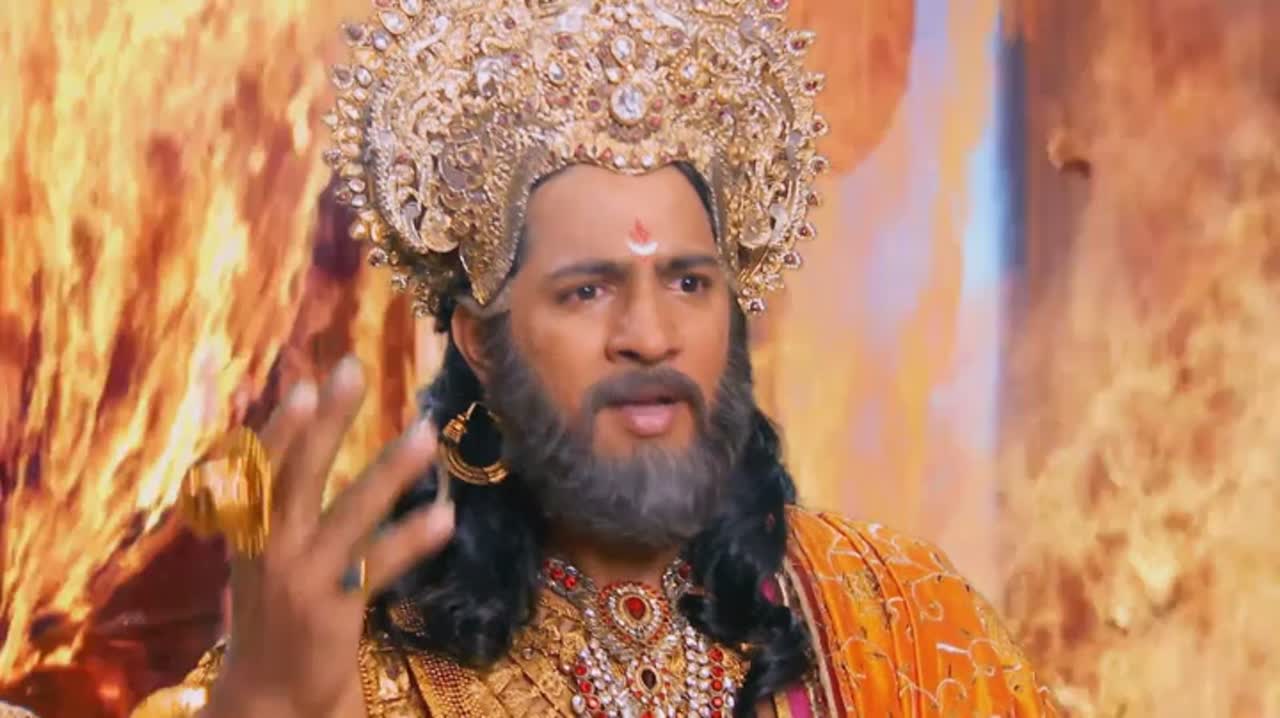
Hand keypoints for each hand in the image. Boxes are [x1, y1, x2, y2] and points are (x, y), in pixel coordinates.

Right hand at [201, 357, 454, 717]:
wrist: (270, 698)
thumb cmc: (276, 612)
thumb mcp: (263, 554)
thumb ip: (279, 502)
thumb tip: (307, 433)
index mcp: (246, 531)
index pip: (257, 468)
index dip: (281, 427)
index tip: (306, 382)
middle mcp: (265, 550)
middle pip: (296, 475)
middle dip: (326, 423)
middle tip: (353, 370)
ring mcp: (299, 580)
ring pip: (348, 514)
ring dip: (389, 471)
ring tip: (425, 432)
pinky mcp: (332, 612)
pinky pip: (377, 566)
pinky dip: (411, 538)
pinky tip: (445, 515)